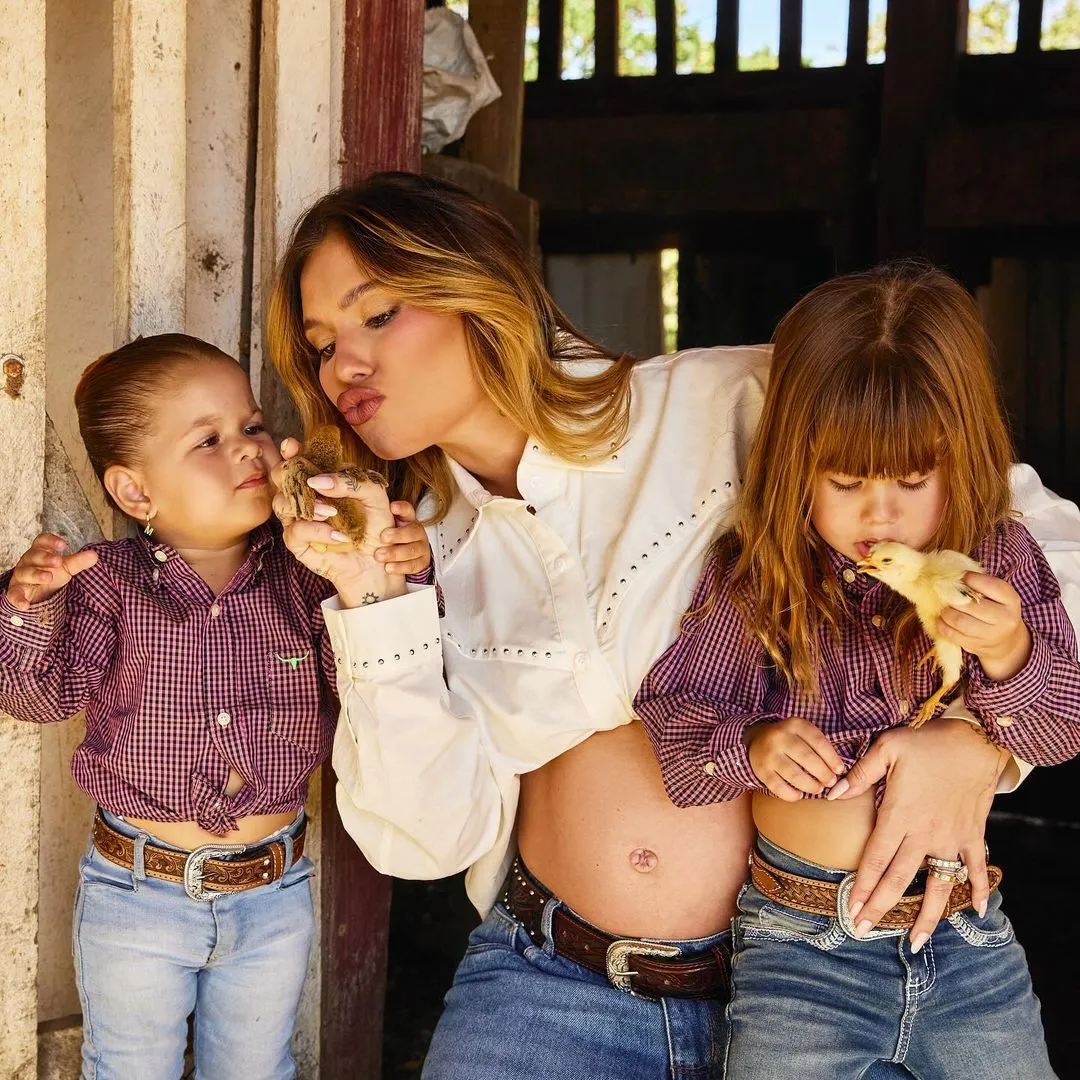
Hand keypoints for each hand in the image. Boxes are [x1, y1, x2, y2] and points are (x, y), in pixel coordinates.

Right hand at [6, 533, 98, 609]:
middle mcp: (28, 562)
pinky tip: (25, 605)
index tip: (63, 545)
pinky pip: (14, 594)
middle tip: (58, 561)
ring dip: (36, 574)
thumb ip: (78, 561)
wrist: (36, 592)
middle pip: (33, 556)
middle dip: (45, 558)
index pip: (41, 541)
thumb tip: (95, 555)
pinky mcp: (16, 591)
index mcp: (40, 552)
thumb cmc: (50, 573)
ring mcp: (21, 577)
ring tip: (48, 577)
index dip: (50, 541)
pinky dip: (18, 599)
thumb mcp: (65, 568)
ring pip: (24, 573)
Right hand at [272, 438, 402, 604]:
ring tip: (332, 511)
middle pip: (279, 478)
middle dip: (286, 473)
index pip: (299, 461)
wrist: (379, 558)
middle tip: (307, 479)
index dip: (291, 451)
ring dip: (307, 505)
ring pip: (281, 504)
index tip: (293, 446)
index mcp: (321, 481)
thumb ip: (351, 481)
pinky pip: (296, 531)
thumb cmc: (375, 525)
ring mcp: (299, 519)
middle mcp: (306, 497)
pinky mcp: (298, 542)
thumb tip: (319, 481)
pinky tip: (340, 535)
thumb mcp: (374, 496)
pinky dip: (317, 530)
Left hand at [374, 501, 430, 575]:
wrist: (404, 558)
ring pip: (412, 549)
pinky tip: (388, 568)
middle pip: (412, 531)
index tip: (392, 507)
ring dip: (395, 553)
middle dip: (398, 534)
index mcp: (407, 520)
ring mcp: (421, 547)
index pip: (407, 510)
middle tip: (382, 537)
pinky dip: (400, 567)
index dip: (402, 508)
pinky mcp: (422, 562)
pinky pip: (414, 565)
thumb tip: (347, 520)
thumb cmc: (389, 539)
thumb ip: (372, 521)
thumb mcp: (383, 527)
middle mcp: (416, 531)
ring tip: (379, 556)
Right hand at [746, 716, 846, 800]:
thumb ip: (818, 746)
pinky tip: (799, 794)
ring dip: (810, 785)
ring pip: (794, 774)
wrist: (756, 740)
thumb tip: (837, 770)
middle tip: (830, 782)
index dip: (831, 758)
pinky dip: (792, 794)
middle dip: (823, 774)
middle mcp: (780, 737)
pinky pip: (778, 787)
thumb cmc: (789, 740)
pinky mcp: (761, 770)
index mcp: (794, 725)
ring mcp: (769, 754)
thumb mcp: (802, 733)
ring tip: (818, 788)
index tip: (839, 770)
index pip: (818, 741)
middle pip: (807, 758)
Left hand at [832, 717, 1005, 948]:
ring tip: (915, 941)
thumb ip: (859, 773)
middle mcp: (925, 833)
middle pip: (899, 879)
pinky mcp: (973, 835)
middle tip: (863, 930)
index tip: (851, 909)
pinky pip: (976, 867)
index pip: (875, 859)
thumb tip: (831, 792)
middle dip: (880, 907)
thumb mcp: (887, 747)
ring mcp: (951, 838)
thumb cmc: (927, 742)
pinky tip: (976, 911)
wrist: (975, 740)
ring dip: (928, 916)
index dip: (862, 887)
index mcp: (899, 815)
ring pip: (938, 885)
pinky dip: (979, 889)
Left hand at [939, 571, 1030, 680]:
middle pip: (971, 605)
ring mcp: (992, 635)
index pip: (990, 586)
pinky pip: (954, 635)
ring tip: (944, 609)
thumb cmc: (996, 609)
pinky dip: (943, 626)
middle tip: (944, 594)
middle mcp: (1005, 618)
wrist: (1007, 641)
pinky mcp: (978, 646)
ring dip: (946, 613)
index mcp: (1011, 600)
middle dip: (953, 598)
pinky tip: (941, 620)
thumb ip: (980, 584)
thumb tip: (952, 575)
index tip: (961, 577)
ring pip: (960, 622)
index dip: (971, 579)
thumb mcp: (997, 595)